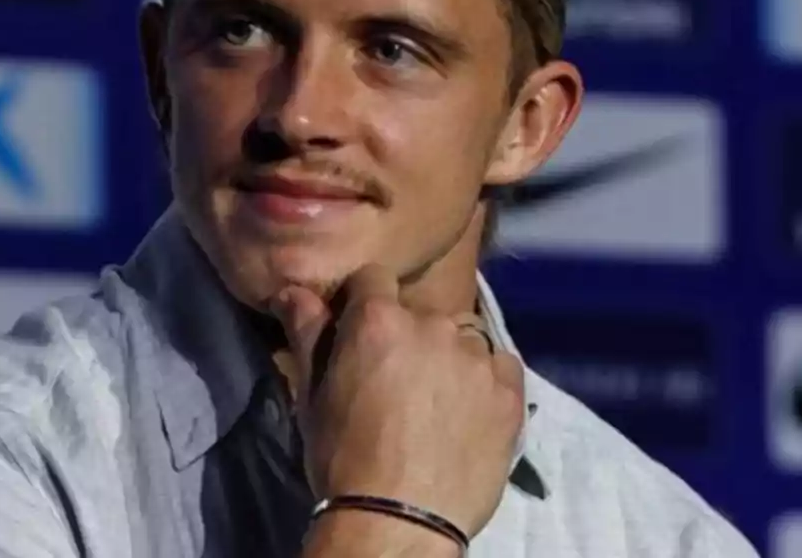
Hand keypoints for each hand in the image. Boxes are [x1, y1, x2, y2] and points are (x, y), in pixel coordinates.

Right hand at [271, 264, 524, 540]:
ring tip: (437, 401)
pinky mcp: (509, 391)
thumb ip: (308, 334)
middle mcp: (433, 324)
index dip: (365, 302)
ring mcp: (476, 357)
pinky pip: (500, 365)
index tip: (363, 333)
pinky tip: (469, 411)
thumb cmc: (342, 459)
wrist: (398, 522)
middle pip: (421, 311)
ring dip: (450, 356)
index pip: (373, 278)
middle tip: (398, 379)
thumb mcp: (313, 396)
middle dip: (410, 334)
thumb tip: (293, 290)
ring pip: (463, 336)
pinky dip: (485, 379)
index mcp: (379, 319)